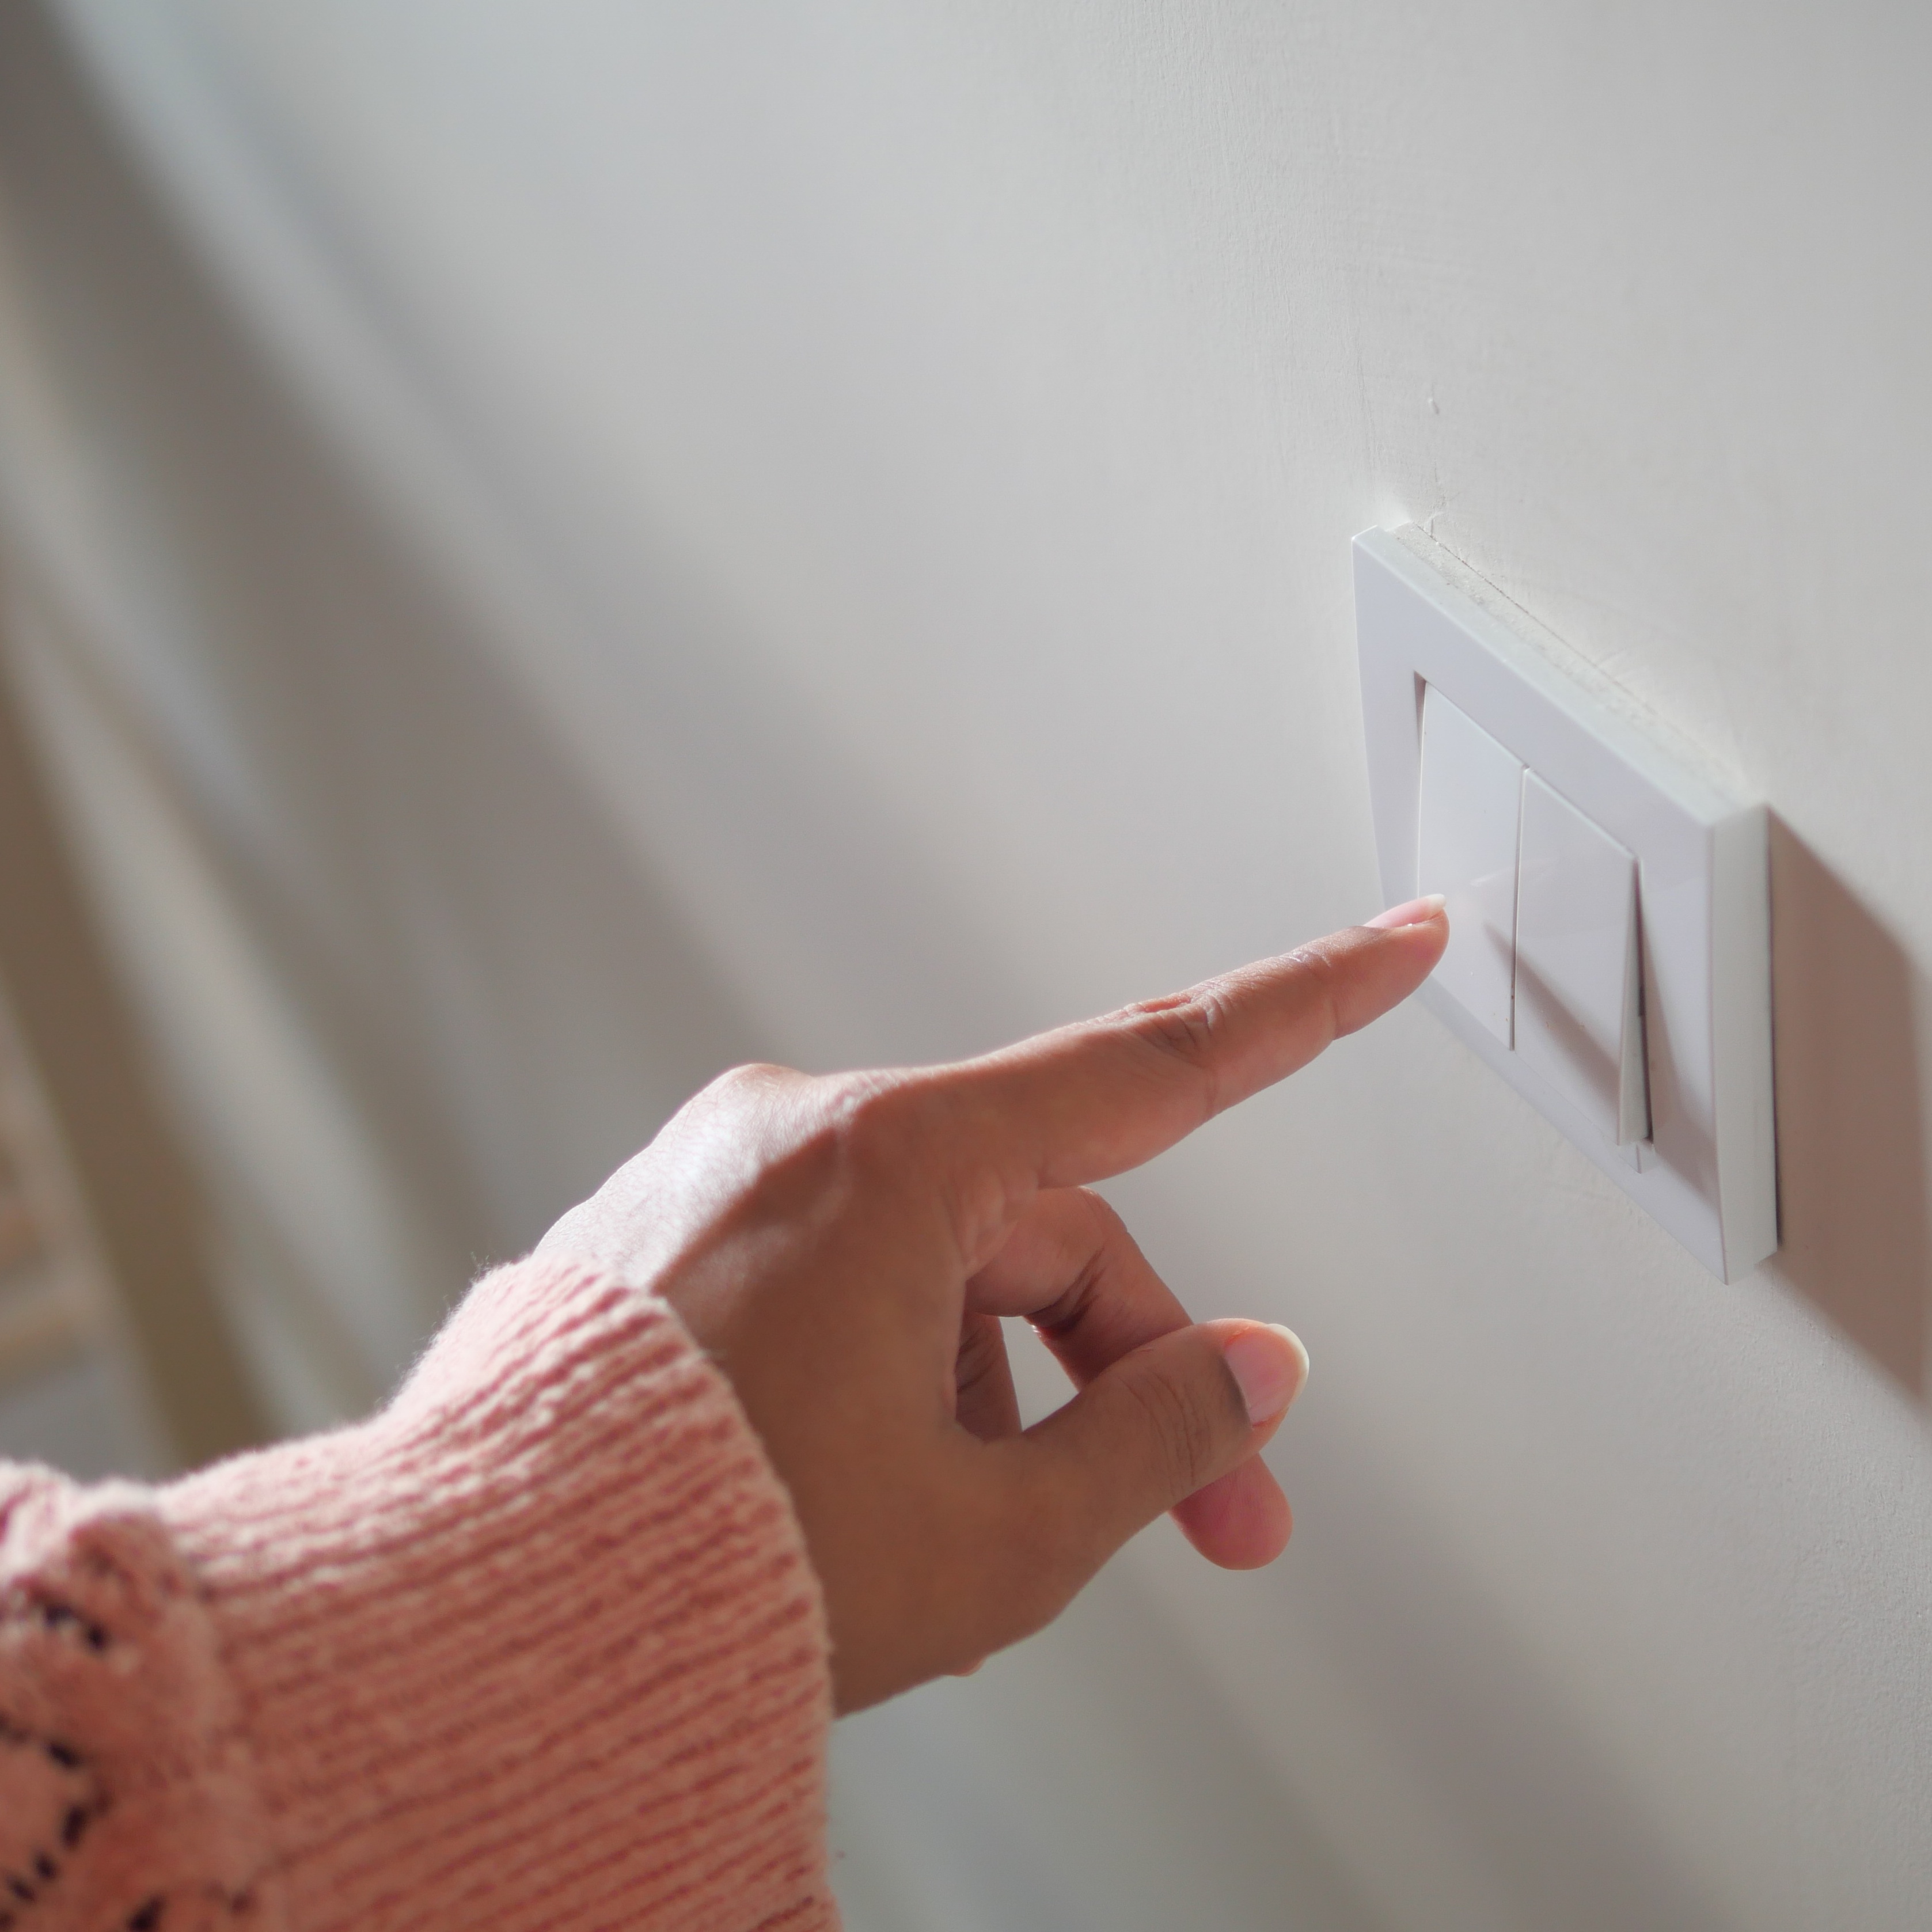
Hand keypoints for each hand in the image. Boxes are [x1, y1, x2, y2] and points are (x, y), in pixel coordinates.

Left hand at [535, 898, 1446, 1709]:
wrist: (479, 1627)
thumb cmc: (695, 1566)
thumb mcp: (993, 1534)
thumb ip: (1157, 1438)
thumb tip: (1246, 1373)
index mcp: (890, 1162)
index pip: (1153, 1069)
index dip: (1301, 1009)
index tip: (1390, 945)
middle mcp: (801, 1136)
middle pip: (1042, 1232)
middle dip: (1129, 1376)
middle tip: (1211, 1514)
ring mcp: (728, 1182)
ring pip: (942, 1270)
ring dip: (997, 1402)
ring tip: (967, 1548)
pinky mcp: (679, 1238)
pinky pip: (844, 1282)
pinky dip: (897, 1379)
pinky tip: (886, 1499)